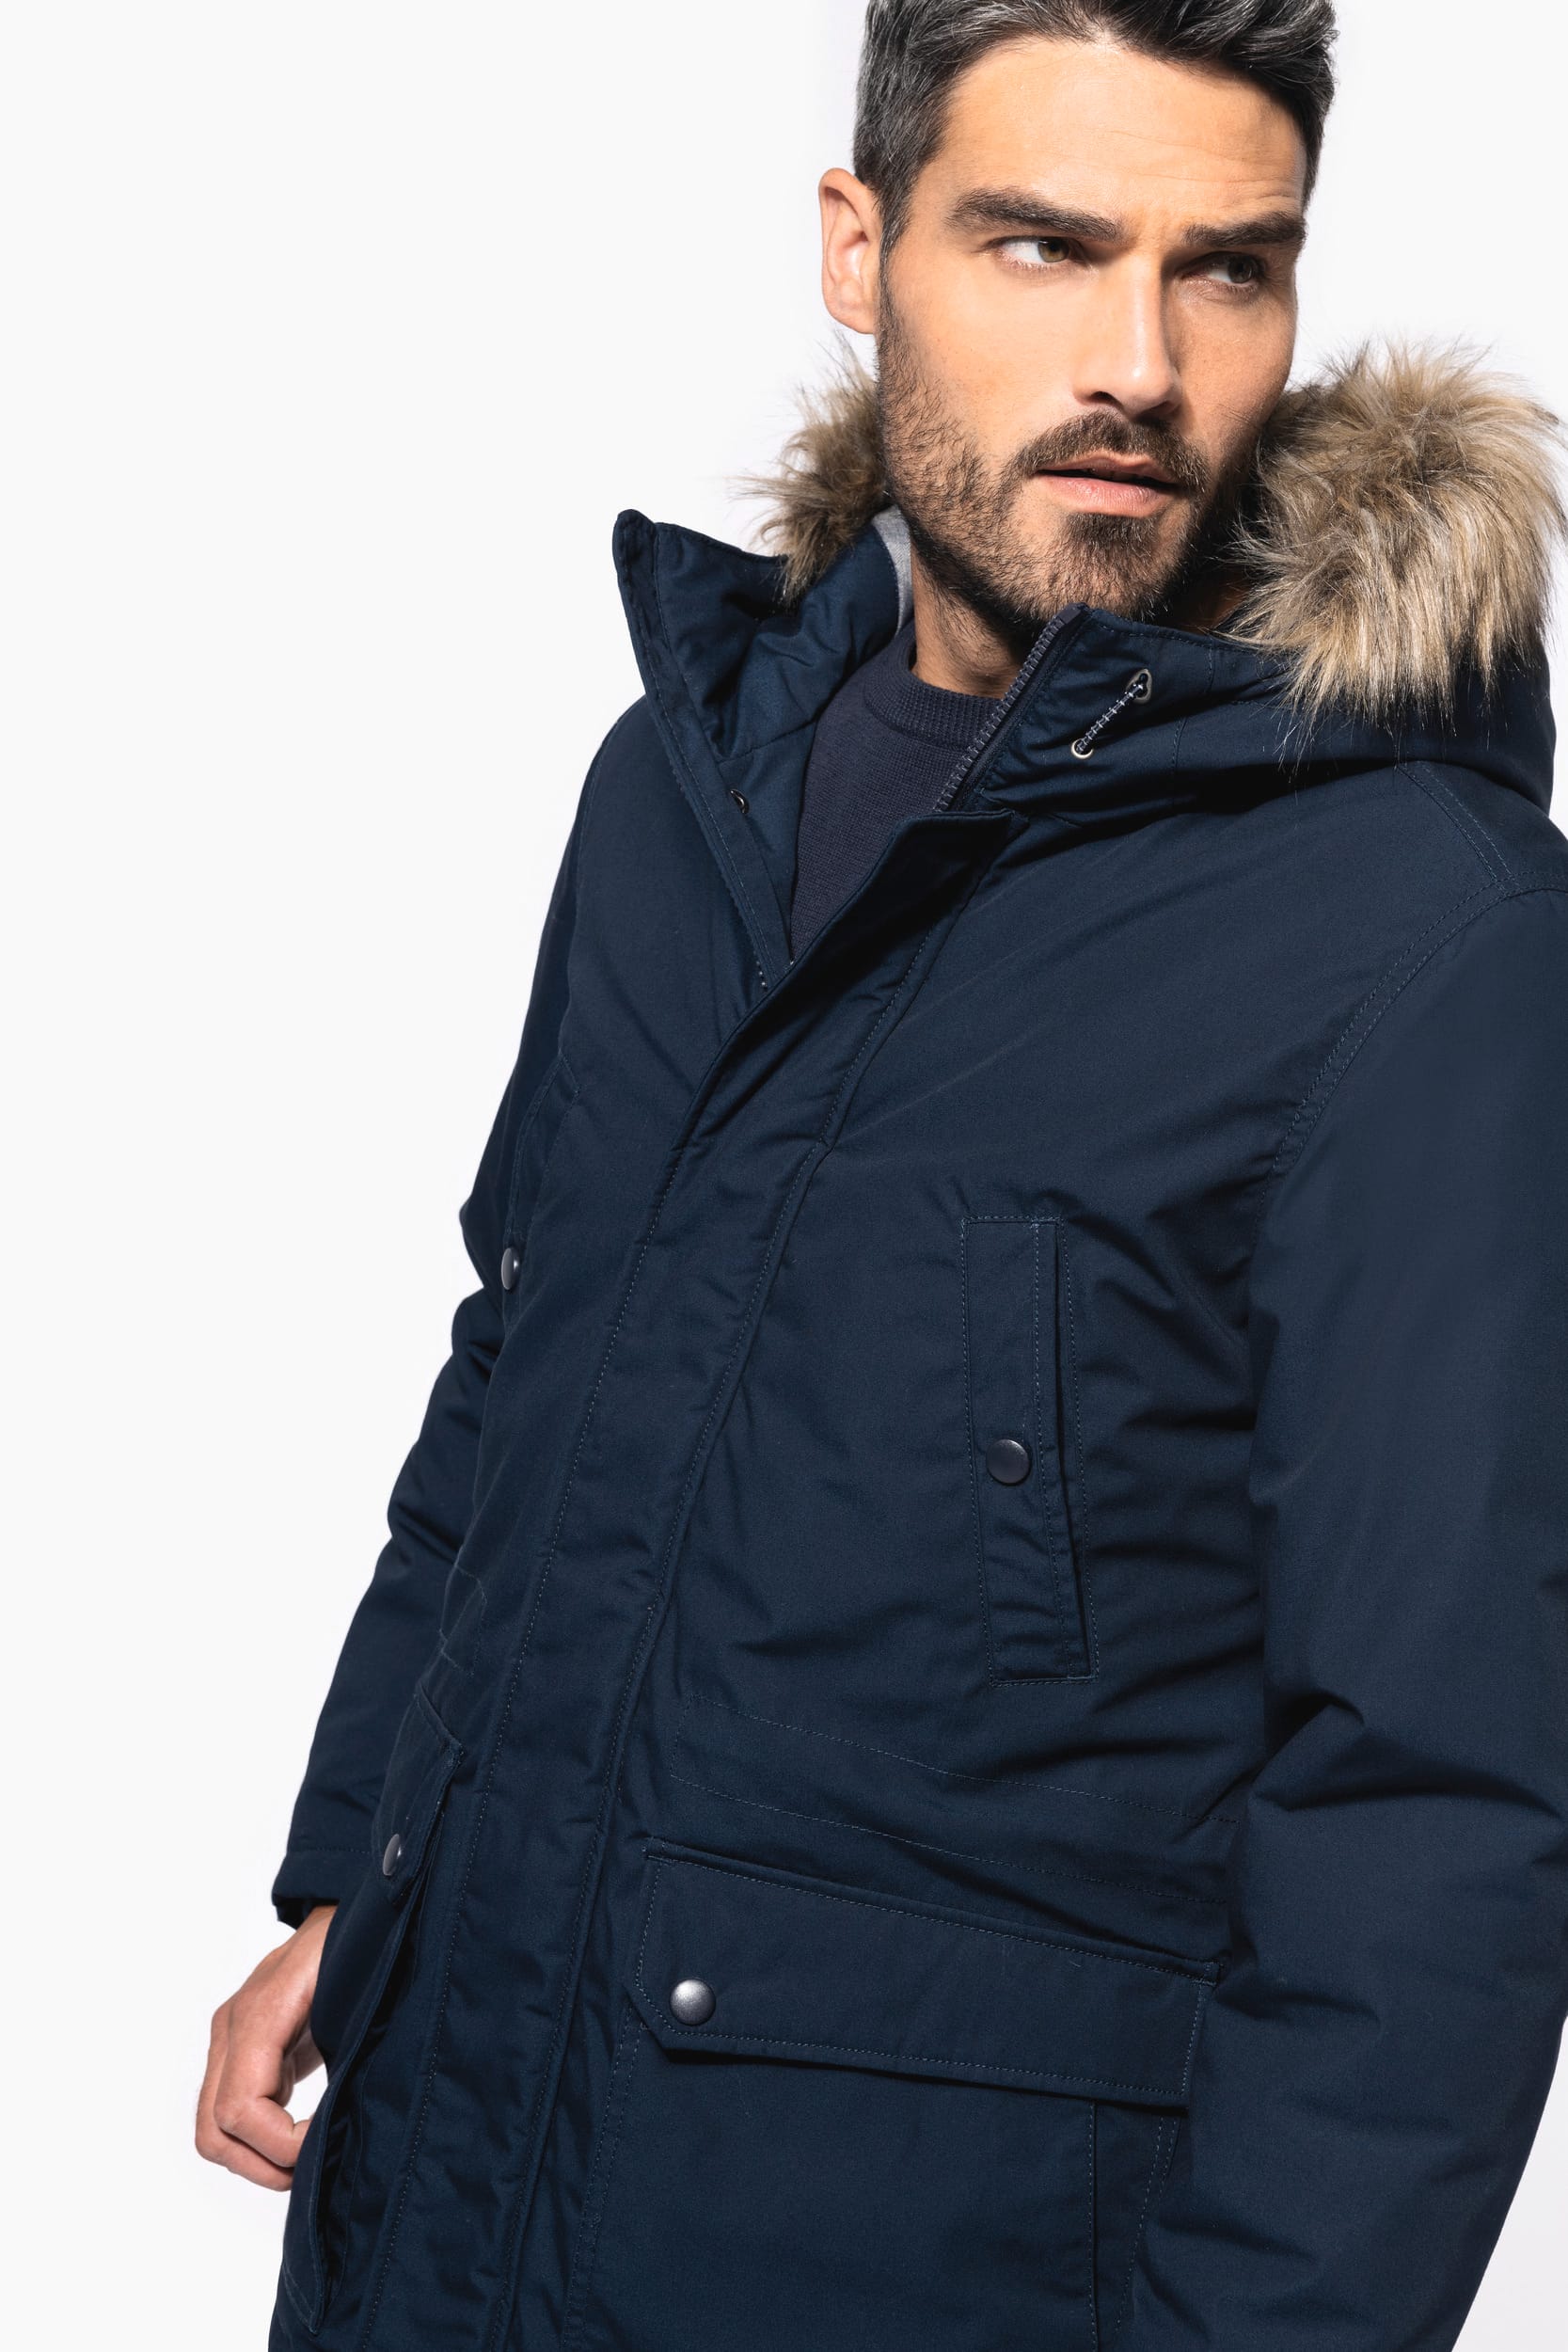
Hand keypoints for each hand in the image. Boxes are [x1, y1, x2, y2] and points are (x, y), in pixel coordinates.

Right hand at [196, 1904, 336, 2189]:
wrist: (354, 1903)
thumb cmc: (362, 1944)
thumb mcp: (360, 1997)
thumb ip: (348, 2053)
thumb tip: (345, 2123)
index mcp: (261, 2011)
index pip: (240, 2108)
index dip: (280, 2145)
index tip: (321, 2145)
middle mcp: (233, 2026)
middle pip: (213, 2128)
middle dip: (260, 2163)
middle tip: (309, 2170)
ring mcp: (231, 2035)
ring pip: (213, 2126)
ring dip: (255, 2157)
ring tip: (304, 2159)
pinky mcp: (241, 2045)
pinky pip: (230, 2106)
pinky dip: (257, 2135)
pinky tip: (297, 2133)